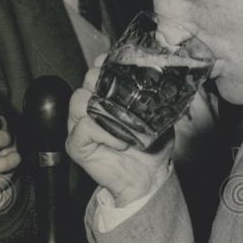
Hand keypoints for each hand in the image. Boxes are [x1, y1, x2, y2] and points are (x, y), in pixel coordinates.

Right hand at [66, 61, 172, 206]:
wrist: (148, 177)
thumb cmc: (151, 148)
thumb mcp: (159, 117)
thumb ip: (156, 98)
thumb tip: (166, 81)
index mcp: (105, 97)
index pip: (97, 70)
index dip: (105, 65)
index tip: (120, 68)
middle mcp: (89, 107)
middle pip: (85, 81)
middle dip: (103, 83)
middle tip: (123, 98)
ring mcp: (80, 125)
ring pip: (79, 100)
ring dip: (103, 109)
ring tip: (124, 125)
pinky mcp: (77, 144)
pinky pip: (83, 128)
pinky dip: (103, 132)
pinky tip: (119, 142)